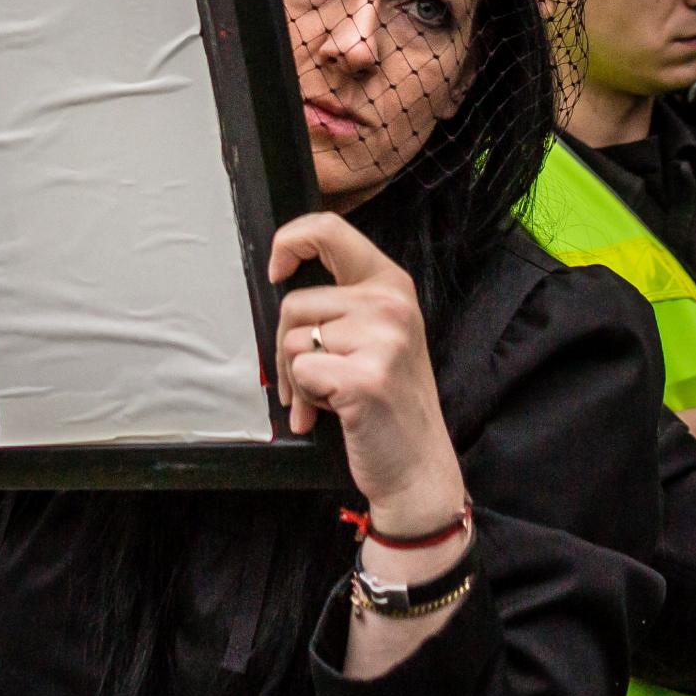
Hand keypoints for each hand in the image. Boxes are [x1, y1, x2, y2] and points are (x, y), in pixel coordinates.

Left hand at [270, 212, 463, 533]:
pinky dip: (306, 399)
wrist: (418, 467)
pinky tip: (335, 412)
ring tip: (331, 397)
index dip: (288, 241)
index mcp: (392, 284)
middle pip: (294, 302)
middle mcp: (390, 304)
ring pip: (292, 341)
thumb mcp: (379, 335)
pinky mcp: (364, 377)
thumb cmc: (387, 402)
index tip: (277, 270)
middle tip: (308, 379)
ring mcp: (382, 339)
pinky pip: (300, 372)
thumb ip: (342, 302)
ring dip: (299, 377)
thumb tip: (280, 278)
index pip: (327, 228)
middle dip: (285, 345)